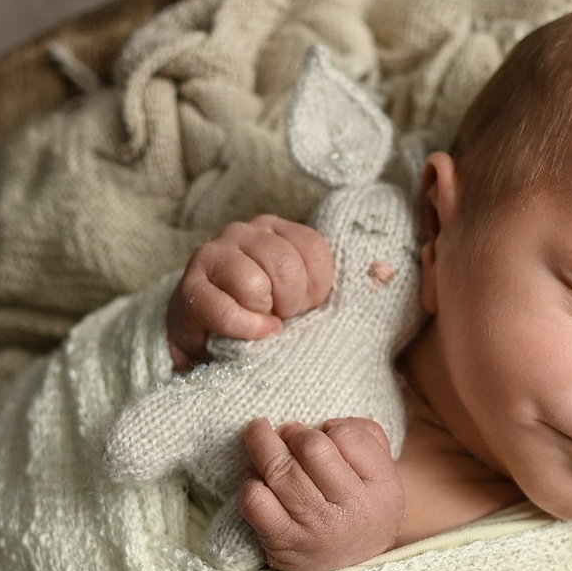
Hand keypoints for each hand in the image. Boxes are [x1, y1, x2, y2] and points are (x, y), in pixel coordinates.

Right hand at [166, 215, 335, 372]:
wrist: (206, 342)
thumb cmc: (262, 318)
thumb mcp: (299, 296)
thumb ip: (326, 284)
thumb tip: (381, 275)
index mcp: (275, 228)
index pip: (314, 248)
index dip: (317, 289)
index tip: (306, 309)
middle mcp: (243, 232)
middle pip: (286, 265)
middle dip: (291, 304)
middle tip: (282, 319)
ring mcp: (213, 255)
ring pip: (256, 283)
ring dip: (265, 315)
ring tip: (262, 324)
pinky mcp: (190, 287)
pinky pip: (227, 309)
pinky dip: (245, 328)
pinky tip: (252, 335)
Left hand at [239, 417, 403, 570]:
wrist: (351, 564)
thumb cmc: (361, 505)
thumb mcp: (382, 471)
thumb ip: (364, 435)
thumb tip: (325, 425)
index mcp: (382, 489)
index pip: (347, 437)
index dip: (329, 428)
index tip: (324, 435)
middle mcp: (351, 512)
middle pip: (310, 448)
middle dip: (292, 432)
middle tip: (287, 432)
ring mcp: (314, 530)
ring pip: (279, 470)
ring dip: (264, 446)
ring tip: (264, 441)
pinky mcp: (282, 544)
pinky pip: (255, 500)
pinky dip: (251, 482)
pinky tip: (259, 480)